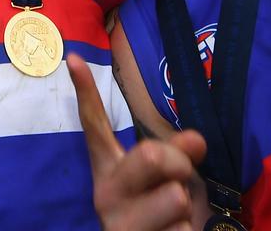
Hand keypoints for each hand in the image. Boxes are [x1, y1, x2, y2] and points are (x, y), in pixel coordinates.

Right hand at [67, 53, 205, 230]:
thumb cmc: (161, 212)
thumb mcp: (165, 176)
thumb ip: (177, 152)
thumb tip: (196, 138)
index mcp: (110, 169)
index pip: (95, 124)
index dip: (86, 91)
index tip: (74, 57)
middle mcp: (106, 194)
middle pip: (152, 153)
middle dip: (180, 162)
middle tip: (181, 178)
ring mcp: (119, 225)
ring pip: (176, 196)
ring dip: (186, 206)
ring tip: (173, 218)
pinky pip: (183, 230)